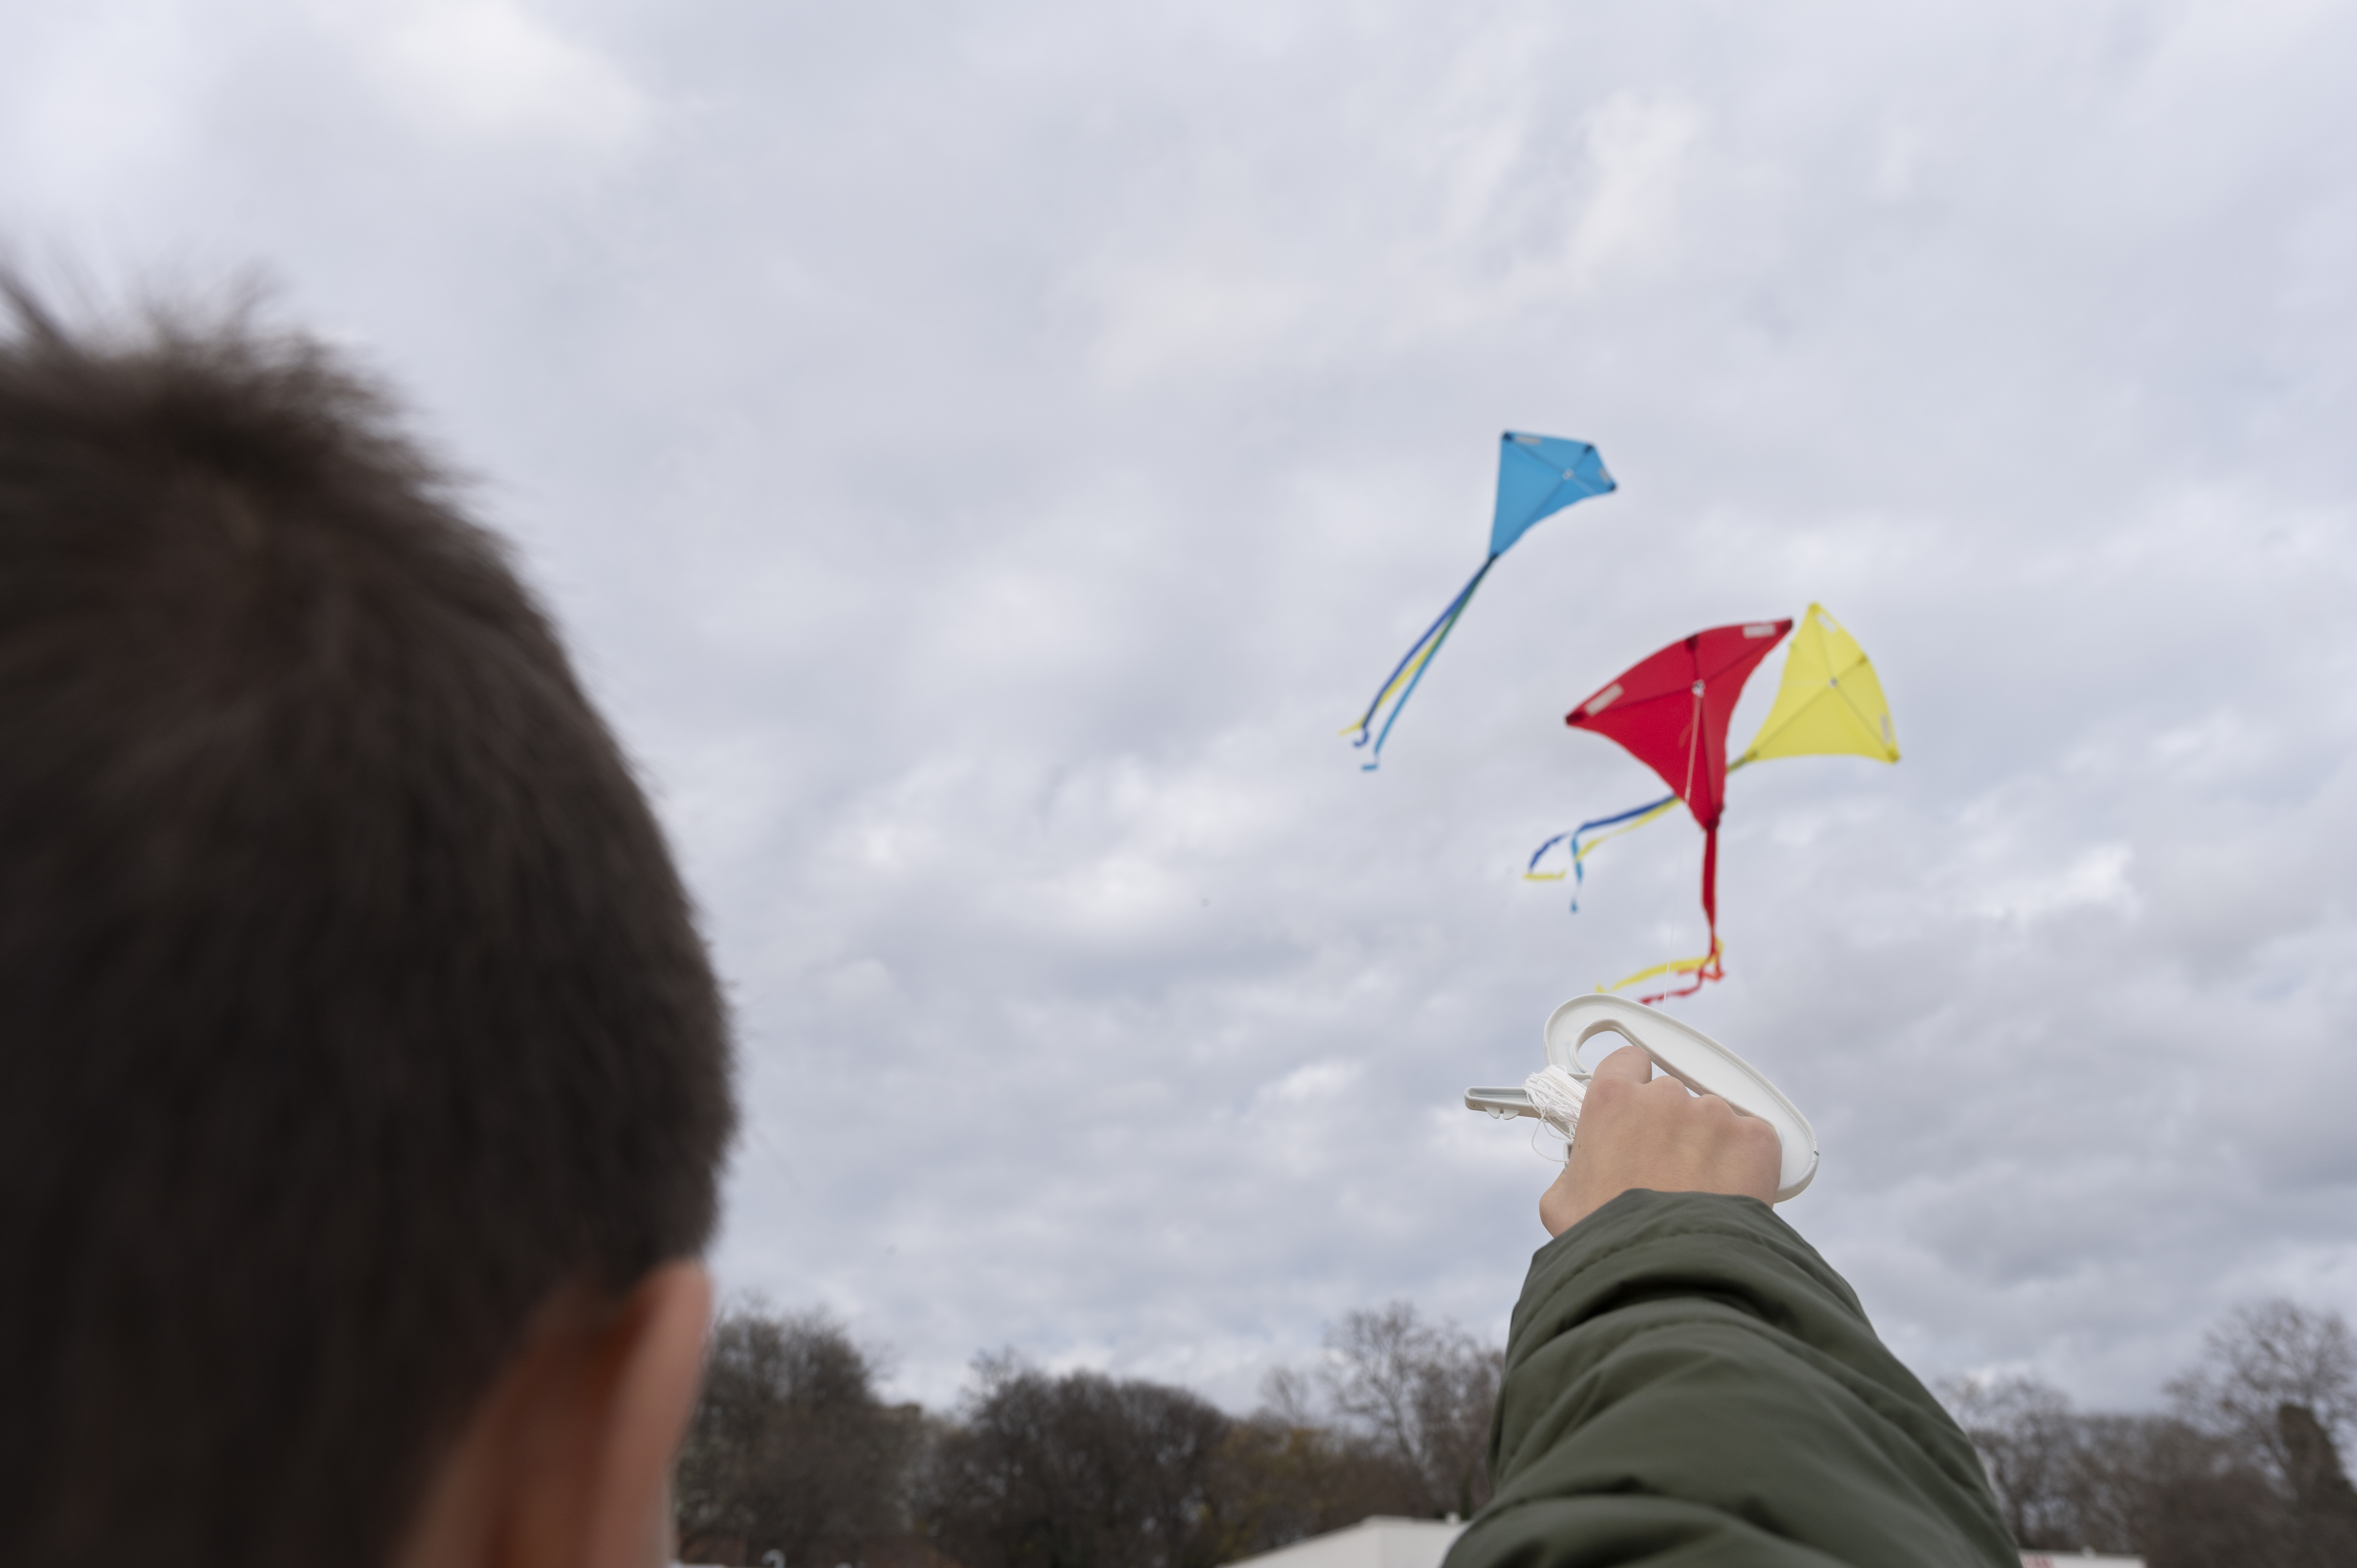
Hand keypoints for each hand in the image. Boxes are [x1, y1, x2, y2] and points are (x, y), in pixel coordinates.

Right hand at [1538, 1044, 1781, 1236]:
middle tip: (1667, 1171)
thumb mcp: (1562, 1201)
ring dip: (1708, 1146)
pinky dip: (1746, 1163)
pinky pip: (1753, 1140)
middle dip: (1671, 1126)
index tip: (1638, 1111)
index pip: (1628, 1062)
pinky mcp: (1756, 1139)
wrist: (1670, 1278)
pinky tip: (1730, 1195)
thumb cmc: (1611, 1243)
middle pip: (1673, 1095)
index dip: (1633, 1087)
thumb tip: (1588, 1165)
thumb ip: (1577, 1164)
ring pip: (1714, 1119)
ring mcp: (1715, 1115)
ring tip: (1701, 1194)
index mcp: (1612, 1100)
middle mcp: (1665, 1097)